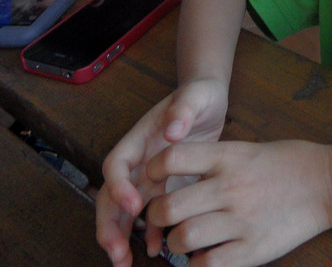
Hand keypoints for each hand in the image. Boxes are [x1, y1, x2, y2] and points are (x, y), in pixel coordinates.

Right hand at [96, 79, 228, 266]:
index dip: (119, 187)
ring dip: (120, 236)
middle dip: (109, 224)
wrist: (209, 100)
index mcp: (139, 138)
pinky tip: (157, 250)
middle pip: (111, 195)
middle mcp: (138, 160)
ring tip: (124, 263)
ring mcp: (149, 176)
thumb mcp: (195, 96)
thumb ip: (182, 109)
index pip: (116, 164)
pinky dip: (150, 233)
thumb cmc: (199, 95)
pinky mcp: (165, 187)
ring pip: (125, 211)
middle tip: (117, 252)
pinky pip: (150, 214)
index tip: (134, 206)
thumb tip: (172, 129)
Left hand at [145, 139, 331, 265]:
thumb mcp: (246, 149)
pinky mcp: (252, 250)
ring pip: (184, 238)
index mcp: (228, 156)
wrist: (325, 183)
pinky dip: (197, 264)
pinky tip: (203, 256)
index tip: (152, 178)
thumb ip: (212, 162)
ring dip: (175, 244)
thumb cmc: (285, 162)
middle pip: (169, 207)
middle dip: (156, 216)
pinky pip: (208, 265)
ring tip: (182, 240)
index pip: (173, 157)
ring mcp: (241, 220)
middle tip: (161, 218)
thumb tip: (175, 175)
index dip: (153, 169)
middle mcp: (230, 187)